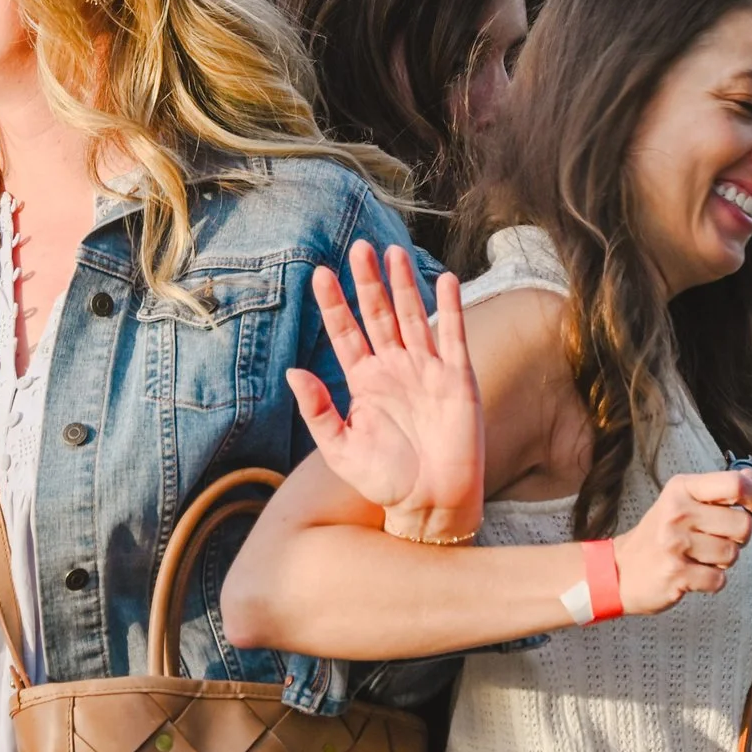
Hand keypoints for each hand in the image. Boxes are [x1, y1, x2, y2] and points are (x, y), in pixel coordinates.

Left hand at [285, 242, 482, 544]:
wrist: (430, 503)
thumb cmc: (384, 480)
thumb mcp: (340, 448)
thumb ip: (317, 410)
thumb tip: (294, 372)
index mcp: (363, 381)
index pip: (346, 333)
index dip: (334, 304)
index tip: (320, 274)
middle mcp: (394, 369)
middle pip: (379, 315)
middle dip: (368, 282)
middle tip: (360, 248)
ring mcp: (426, 371)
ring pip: (413, 317)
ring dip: (404, 286)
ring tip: (393, 253)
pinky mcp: (457, 380)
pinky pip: (453, 336)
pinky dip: (450, 309)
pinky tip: (445, 281)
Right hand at [612, 469, 751, 615]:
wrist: (619, 570)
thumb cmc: (657, 536)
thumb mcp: (683, 502)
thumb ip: (720, 490)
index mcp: (681, 489)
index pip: (734, 484)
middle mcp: (677, 512)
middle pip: (741, 524)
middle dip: (736, 538)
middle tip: (712, 540)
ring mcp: (674, 543)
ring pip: (732, 554)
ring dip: (722, 561)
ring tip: (697, 558)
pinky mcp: (676, 573)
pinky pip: (719, 579)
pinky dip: (711, 581)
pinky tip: (692, 574)